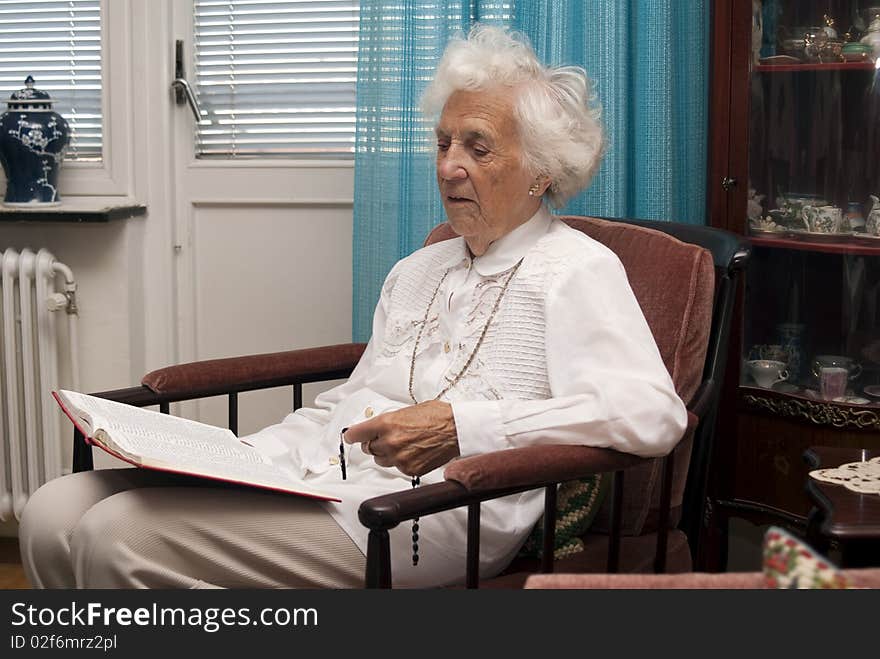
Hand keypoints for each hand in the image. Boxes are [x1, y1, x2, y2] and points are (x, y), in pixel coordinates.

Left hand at [343, 400, 459, 476]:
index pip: (356, 434)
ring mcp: (399, 458)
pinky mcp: (410, 470)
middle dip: (375, 443)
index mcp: (386, 424)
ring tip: (405, 444)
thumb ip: (388, 421)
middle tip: (388, 438)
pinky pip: (398, 468)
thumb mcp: (407, 411)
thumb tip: (377, 428)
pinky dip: (402, 462)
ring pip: (381, 460)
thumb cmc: (437, 416)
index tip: (350, 437)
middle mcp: (390, 442)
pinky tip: (414, 452)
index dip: (352, 436)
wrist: (456, 429)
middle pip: (368, 449)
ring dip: (387, 454)